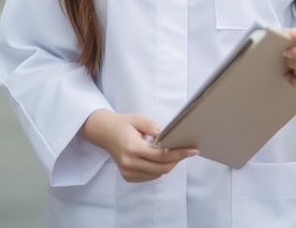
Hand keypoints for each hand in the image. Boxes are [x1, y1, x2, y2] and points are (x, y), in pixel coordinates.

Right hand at [79, 110, 197, 181]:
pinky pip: (150, 176)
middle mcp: (129, 163)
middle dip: (177, 160)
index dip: (179, 153)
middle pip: (161, 168)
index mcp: (132, 148)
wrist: (104, 132)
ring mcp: (128, 172)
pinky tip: (159, 157)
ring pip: (157, 174)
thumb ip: (152, 126)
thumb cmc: (122, 124)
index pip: (161, 156)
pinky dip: (159, 168)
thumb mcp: (138, 118)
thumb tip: (166, 133)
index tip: (192, 150)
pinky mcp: (128, 176)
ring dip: (168, 164)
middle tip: (187, 150)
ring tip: (172, 151)